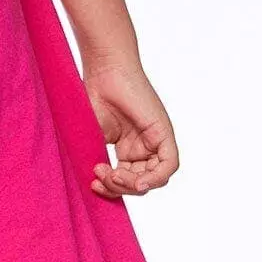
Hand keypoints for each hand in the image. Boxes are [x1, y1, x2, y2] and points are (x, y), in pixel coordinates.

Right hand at [83, 61, 178, 197]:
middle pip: (142, 183)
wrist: (103, 71)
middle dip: (121, 188)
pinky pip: (169, 164)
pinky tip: (138, 181)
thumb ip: (99, 162)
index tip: (94, 183)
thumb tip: (96, 186)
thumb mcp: (93, 139)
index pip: (128, 182)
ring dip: (133, 185)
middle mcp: (144, 146)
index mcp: (128, 150)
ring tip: (111, 174)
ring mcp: (155, 140)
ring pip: (155, 178)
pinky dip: (156, 177)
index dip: (113, 190)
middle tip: (100, 176)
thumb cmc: (92, 98)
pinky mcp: (164, 133)